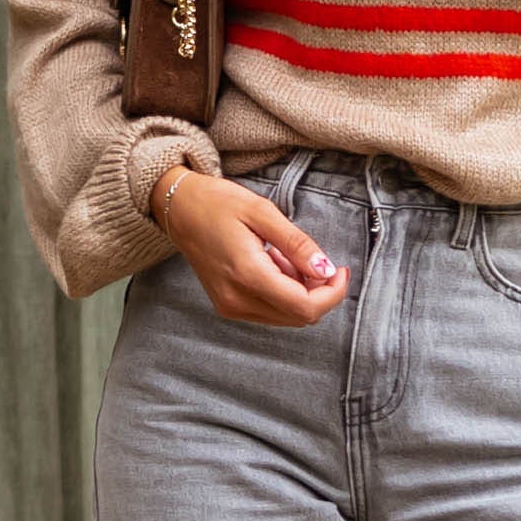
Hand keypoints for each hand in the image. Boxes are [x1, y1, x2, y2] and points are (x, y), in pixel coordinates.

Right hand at [154, 166, 350, 326]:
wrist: (179, 209)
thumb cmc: (218, 203)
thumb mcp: (263, 212)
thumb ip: (297, 244)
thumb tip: (326, 269)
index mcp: (247, 275)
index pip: (304, 307)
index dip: (332, 293)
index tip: (341, 270)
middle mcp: (237, 300)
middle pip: (298, 317)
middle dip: (319, 292)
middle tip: (317, 259)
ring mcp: (230, 306)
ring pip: (286, 316)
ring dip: (300, 292)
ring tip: (287, 256)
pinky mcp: (228, 306)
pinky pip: (269, 311)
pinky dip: (283, 293)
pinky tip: (274, 265)